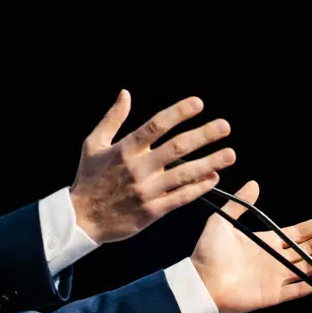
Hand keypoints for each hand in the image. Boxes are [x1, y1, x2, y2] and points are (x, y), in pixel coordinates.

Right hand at [69, 91, 235, 243]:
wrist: (82, 218)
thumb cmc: (89, 179)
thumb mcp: (93, 144)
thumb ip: (112, 118)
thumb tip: (125, 94)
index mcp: (125, 149)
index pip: (156, 125)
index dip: (179, 113)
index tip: (198, 104)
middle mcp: (138, 168)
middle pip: (177, 147)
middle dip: (203, 136)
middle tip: (224, 126)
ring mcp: (146, 190)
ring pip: (184, 174)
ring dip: (210, 163)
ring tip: (230, 154)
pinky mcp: (152, 211)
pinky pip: (180, 198)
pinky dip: (198, 188)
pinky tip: (214, 179)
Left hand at [189, 180, 311, 312]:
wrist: (198, 280)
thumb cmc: (207, 251)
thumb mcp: (222, 221)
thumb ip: (240, 204)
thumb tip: (254, 183)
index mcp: (266, 241)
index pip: (298, 232)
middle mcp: (275, 259)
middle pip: (309, 248)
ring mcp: (275, 277)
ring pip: (308, 267)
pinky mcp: (272, 295)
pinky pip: (298, 289)